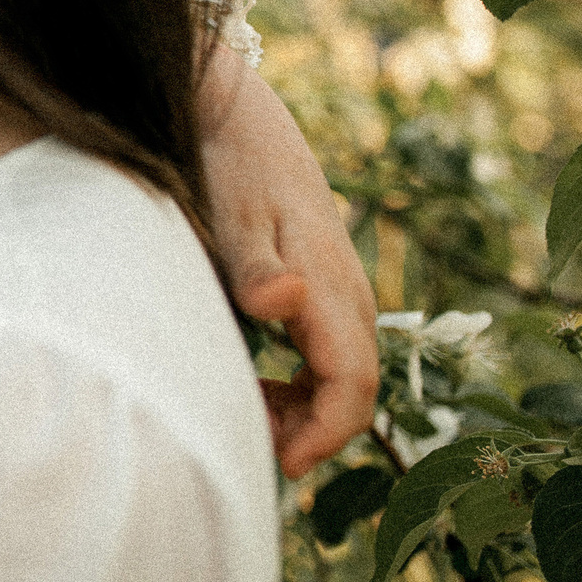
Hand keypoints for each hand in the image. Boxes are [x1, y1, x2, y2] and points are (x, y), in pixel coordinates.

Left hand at [198, 48, 379, 476]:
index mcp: (331, 288)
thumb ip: (255, 266)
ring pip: (341, 375)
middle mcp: (348, 297)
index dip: (325, 434)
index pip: (352, 384)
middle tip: (251, 449)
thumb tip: (282, 303)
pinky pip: (327, 356)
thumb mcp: (231, 213)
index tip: (284, 465)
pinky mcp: (321, 290)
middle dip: (311, 432)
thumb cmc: (229, 165)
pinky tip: (255, 386)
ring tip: (247, 420)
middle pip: (351, 389)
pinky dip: (299, 385)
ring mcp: (339, 293)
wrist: (239, 117)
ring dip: (303, 410)